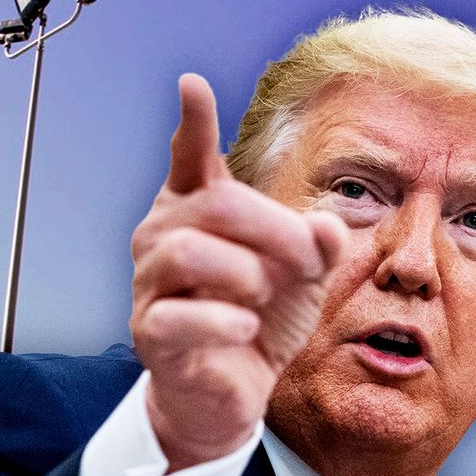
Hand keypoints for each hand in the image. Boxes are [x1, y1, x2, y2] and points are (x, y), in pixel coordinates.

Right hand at [129, 74, 347, 471]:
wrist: (231, 392)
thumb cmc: (261, 319)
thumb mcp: (303, 275)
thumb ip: (317, 242)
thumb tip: (325, 224)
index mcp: (198, 211)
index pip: (191, 159)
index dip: (193, 123)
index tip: (192, 83)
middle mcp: (163, 236)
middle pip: (213, 205)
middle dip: (274, 229)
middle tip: (307, 260)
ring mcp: (150, 284)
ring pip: (186, 252)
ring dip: (244, 273)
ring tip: (263, 298)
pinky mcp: (151, 332)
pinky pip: (178, 315)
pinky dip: (221, 320)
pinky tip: (246, 329)